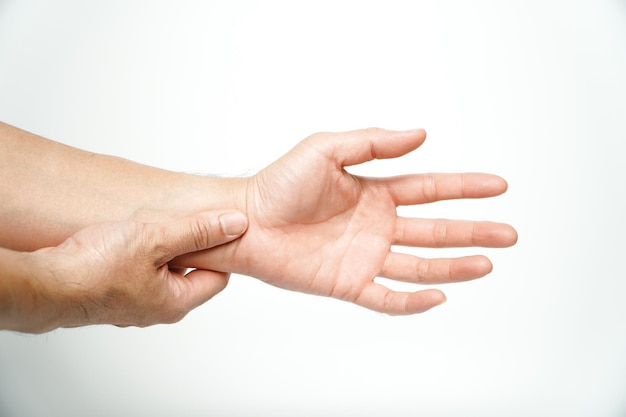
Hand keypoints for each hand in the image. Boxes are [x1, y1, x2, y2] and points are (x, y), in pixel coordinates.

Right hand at [22, 210, 247, 331]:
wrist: (47, 283)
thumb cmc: (96, 269)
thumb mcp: (156, 239)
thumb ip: (198, 231)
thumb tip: (234, 224)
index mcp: (176, 302)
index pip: (218, 278)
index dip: (220, 250)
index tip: (216, 228)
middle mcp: (158, 309)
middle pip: (190, 276)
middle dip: (191, 248)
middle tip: (185, 224)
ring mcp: (134, 304)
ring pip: (162, 273)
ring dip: (163, 250)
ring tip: (154, 227)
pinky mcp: (114, 296)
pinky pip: (139, 274)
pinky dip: (141, 256)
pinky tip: (130, 238)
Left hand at [179, 128, 516, 314]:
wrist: (245, 222)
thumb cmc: (279, 184)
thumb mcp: (326, 149)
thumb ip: (372, 144)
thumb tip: (420, 135)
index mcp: (374, 193)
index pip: (430, 190)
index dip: (465, 188)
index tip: (498, 186)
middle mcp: (376, 226)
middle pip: (436, 230)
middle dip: (473, 231)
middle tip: (509, 234)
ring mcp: (364, 256)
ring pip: (420, 264)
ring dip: (455, 265)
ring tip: (487, 263)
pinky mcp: (348, 283)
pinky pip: (386, 296)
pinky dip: (413, 300)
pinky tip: (438, 295)